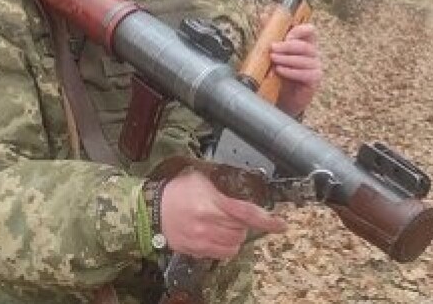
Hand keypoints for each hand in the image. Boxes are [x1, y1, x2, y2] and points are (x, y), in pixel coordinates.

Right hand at [159, 169, 285, 259]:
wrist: (152, 210)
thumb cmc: (176, 191)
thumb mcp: (200, 179)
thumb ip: (223, 184)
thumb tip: (243, 187)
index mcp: (210, 203)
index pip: (246, 213)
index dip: (267, 220)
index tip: (280, 224)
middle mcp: (208, 224)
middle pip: (242, 230)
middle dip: (244, 223)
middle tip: (235, 214)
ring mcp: (202, 241)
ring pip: (234, 244)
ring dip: (236, 235)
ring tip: (225, 224)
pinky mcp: (197, 251)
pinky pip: (222, 254)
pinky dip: (226, 246)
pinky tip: (218, 235)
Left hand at [269, 23, 321, 116]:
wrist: (283, 97)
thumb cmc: (280, 72)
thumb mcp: (274, 52)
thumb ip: (270, 33)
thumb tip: (263, 15)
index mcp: (305, 43)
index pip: (310, 30)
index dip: (299, 31)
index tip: (286, 35)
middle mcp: (313, 53)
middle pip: (305, 45)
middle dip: (287, 46)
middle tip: (273, 48)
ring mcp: (316, 66)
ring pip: (304, 59)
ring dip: (286, 59)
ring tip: (273, 59)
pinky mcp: (315, 80)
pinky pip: (305, 74)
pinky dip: (291, 71)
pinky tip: (280, 71)